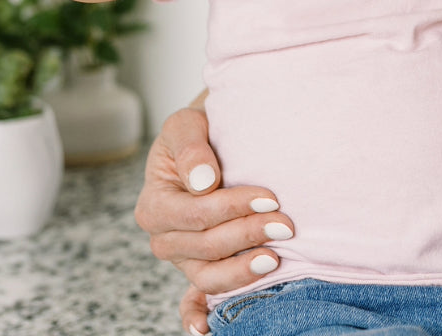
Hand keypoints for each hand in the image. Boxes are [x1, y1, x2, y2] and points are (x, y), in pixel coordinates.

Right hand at [133, 104, 295, 333]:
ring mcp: (182, 258)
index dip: (233, 208)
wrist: (211, 138)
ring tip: (276, 258)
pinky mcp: (199, 269)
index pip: (196, 215)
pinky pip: (196, 300)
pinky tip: (209, 329)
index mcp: (155, 205)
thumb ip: (191, 149)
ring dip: (243, 271)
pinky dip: (199, 317)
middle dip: (248, 236)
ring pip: (209, 276)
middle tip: (286, 224)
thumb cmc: (198, 131)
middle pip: (207, 247)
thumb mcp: (187, 125)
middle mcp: (164, 237)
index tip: (270, 197)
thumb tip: (201, 182)